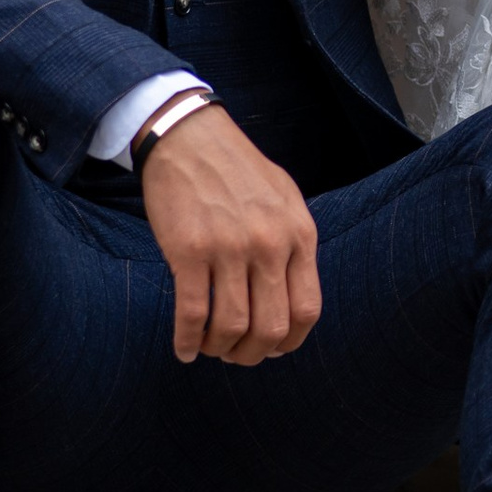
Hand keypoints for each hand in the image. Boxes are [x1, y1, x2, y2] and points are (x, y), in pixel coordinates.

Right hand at [138, 100, 321, 364]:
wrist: (189, 137)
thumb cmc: (237, 170)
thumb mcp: (285, 200)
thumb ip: (293, 245)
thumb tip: (291, 301)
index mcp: (299, 234)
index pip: (307, 310)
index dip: (290, 341)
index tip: (272, 347)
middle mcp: (269, 244)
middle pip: (271, 327)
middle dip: (253, 354)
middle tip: (237, 355)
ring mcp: (230, 248)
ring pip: (232, 326)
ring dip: (220, 349)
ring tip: (210, 348)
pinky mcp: (189, 250)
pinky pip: (192, 313)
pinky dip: (188, 341)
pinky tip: (184, 349)